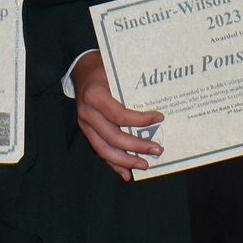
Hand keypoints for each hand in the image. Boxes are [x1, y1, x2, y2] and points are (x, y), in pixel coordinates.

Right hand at [71, 56, 163, 180]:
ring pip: (104, 149)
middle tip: (157, 150)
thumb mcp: (116, 72)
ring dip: (126, 160)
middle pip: (113, 136)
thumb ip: (131, 87)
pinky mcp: (86, 131)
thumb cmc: (104, 69)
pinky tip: (126, 173)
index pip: (119, 115)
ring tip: (145, 165)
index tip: (159, 118)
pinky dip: (113, 164)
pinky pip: (100, 150)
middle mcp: (87, 113)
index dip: (140, 120)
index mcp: (95, 96)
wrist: (82, 70)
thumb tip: (158, 106)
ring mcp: (84, 124)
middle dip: (136, 146)